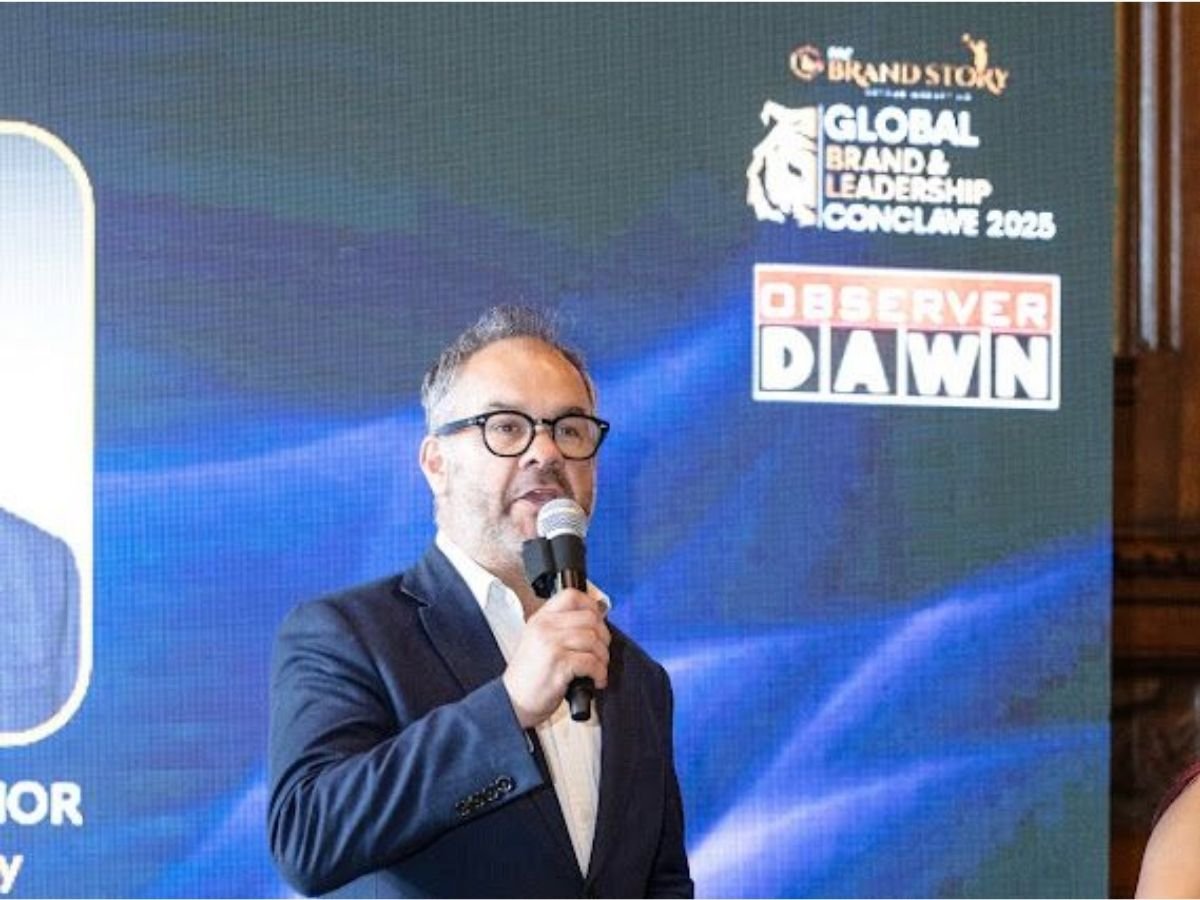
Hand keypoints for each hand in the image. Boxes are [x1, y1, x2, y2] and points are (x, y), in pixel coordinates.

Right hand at [501, 588, 609, 728]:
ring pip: (593, 639)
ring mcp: (551, 644)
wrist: (512, 701)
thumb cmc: (529, 677)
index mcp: (540, 619)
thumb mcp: (538, 642)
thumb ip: (561, 628)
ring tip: (598, 669)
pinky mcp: (559, 664)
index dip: (591, 605)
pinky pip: (591, 661)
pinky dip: (599, 673)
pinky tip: (595, 680)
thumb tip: (596, 617)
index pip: (571, 595)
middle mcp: (545, 627)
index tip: (599, 620)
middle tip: (601, 652)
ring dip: (603, 657)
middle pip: (589, 618)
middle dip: (603, 637)